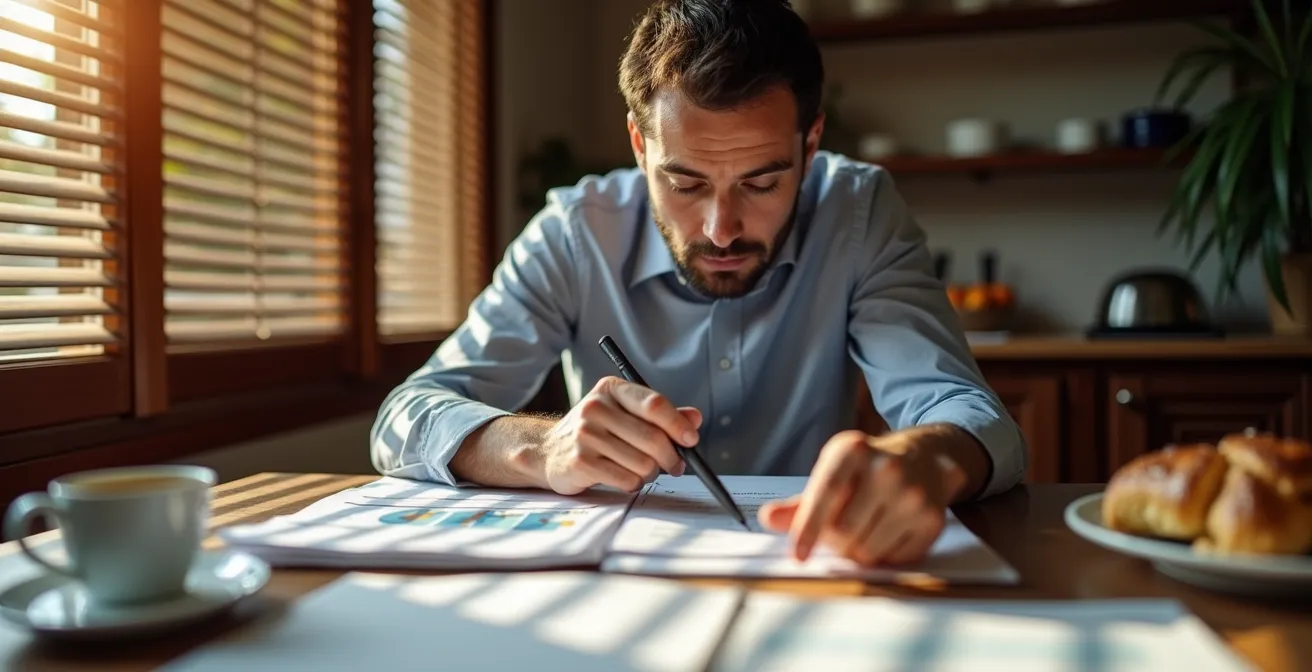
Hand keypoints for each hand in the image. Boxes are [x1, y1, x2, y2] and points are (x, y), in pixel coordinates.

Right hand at [537, 376, 700, 494]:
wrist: (548, 450)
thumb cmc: (595, 431)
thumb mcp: (625, 414)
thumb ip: (660, 416)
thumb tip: (694, 419)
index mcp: (611, 389)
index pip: (654, 403)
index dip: (677, 424)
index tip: (691, 440)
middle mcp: (595, 408)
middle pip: (653, 438)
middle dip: (671, 457)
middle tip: (675, 465)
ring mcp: (585, 435)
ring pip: (643, 463)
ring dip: (651, 472)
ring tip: (642, 469)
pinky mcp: (581, 462)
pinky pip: (627, 479)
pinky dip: (634, 483)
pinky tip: (624, 477)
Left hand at [758, 429, 967, 565]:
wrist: (925, 457)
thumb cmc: (867, 468)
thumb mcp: (833, 472)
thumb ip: (800, 502)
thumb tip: (768, 519)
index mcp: (853, 450)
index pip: (825, 494)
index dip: (808, 528)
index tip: (798, 555)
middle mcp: (886, 468)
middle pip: (844, 532)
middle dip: (834, 542)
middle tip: (837, 533)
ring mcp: (913, 495)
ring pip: (868, 552)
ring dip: (857, 552)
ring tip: (862, 531)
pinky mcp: (932, 520)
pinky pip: (894, 560)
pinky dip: (884, 556)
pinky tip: (886, 533)